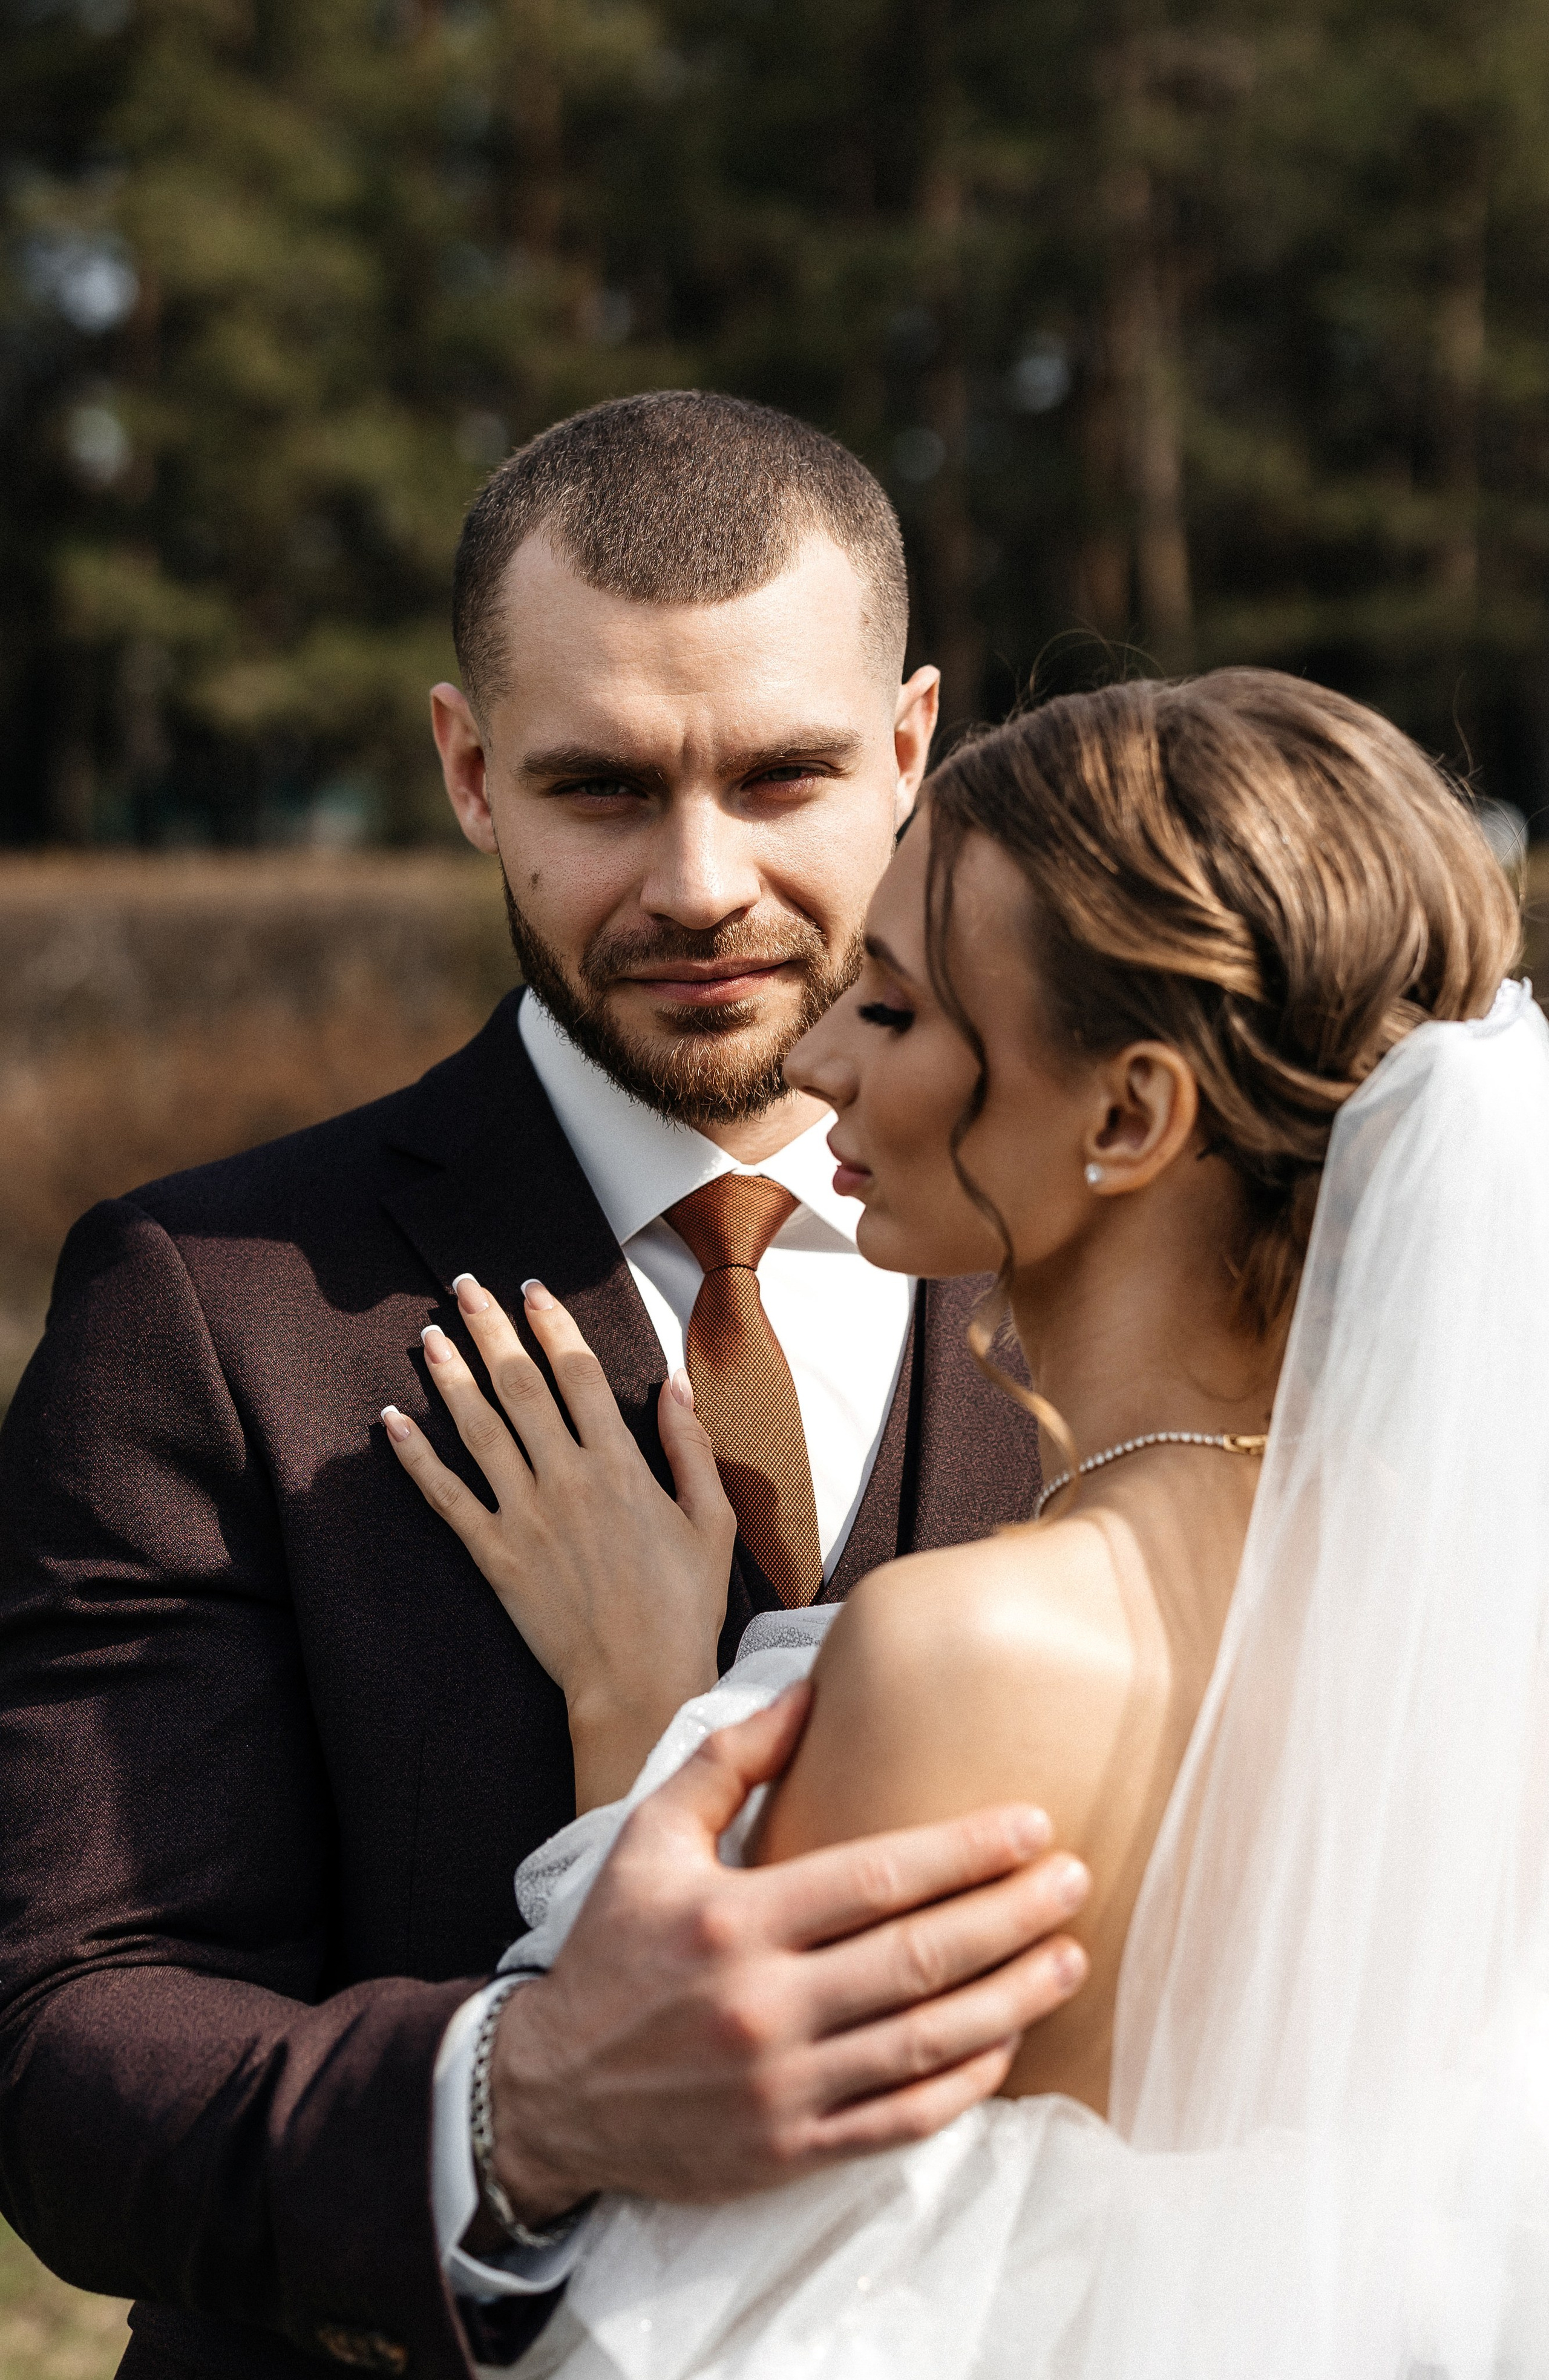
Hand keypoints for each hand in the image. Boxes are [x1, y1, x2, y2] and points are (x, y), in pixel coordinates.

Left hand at [383, 1272, 735, 1805]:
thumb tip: (675, 1382)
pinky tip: (391, 1422)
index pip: (579, 1373)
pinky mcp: (495, 1556)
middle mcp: (567, 1479)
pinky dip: (415, 1457)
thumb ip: (691, 1445)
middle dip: (491, 1328)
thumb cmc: (683, 1607)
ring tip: (430, 1334)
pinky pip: (445, 1497)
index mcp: (621, 1465)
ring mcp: (526, 1516)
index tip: (533, 1289)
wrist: (640, 1683)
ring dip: (449, 1376)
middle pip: (519, 1384)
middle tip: (466, 1285)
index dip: (553, 1325)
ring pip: (477, 1428)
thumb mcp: (710, 1520)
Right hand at [487, 1687, 1090, 2217]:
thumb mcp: (649, 1837)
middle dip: (1013, 1915)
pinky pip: (902, 2119)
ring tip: (1069, 1958)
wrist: (548, 2094)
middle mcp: (763, 2006)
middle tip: (1074, 1881)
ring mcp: (782, 2087)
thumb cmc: (611, 1951)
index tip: (1031, 1825)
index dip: (966, 1851)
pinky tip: (1008, 2045)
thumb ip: (731, 1760)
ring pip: (926, 2041)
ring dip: (1012, 1998)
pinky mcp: (790, 2151)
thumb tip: (813, 1692)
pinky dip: (965, 2083)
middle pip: (920, 1956)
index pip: (878, 1878)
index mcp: (734, 1920)